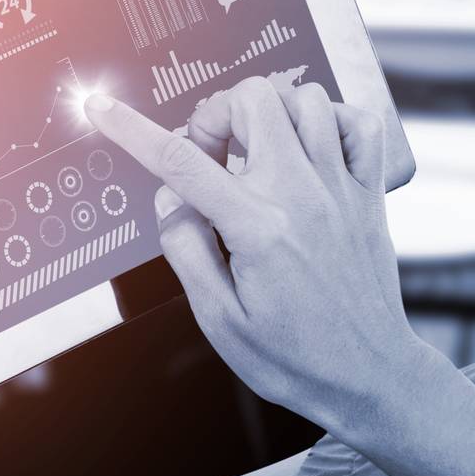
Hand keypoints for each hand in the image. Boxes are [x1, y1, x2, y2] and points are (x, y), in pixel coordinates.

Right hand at [88, 79, 474, 475]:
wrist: (370, 377)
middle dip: (218, 116)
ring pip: (303, 98)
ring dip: (271, 114)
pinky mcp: (369, 191)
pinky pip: (359, 122)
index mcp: (257, 229)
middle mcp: (302, 194)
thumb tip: (170, 195)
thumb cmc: (294, 358)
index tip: (103, 108)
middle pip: (253, 100)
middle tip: (212, 158)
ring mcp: (341, 186)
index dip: (133, 131)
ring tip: (258, 154)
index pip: (181, 163)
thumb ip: (187, 249)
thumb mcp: (220, 321)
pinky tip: (309, 149)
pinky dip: (332, 120)